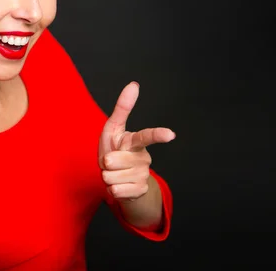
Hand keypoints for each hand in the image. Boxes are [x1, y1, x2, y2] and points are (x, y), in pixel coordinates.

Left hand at [98, 82, 174, 202]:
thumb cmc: (115, 147)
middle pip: (113, 160)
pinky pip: (116, 191)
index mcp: (136, 142)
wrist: (119, 177)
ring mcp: (143, 175)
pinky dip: (112, 189)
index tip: (170, 134)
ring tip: (115, 173)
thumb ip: (123, 108)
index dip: (157, 134)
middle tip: (111, 162)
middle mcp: (143, 158)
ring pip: (111, 177)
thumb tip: (134, 84)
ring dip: (108, 177)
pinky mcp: (140, 190)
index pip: (146, 136)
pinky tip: (120, 185)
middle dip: (106, 162)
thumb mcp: (113, 128)